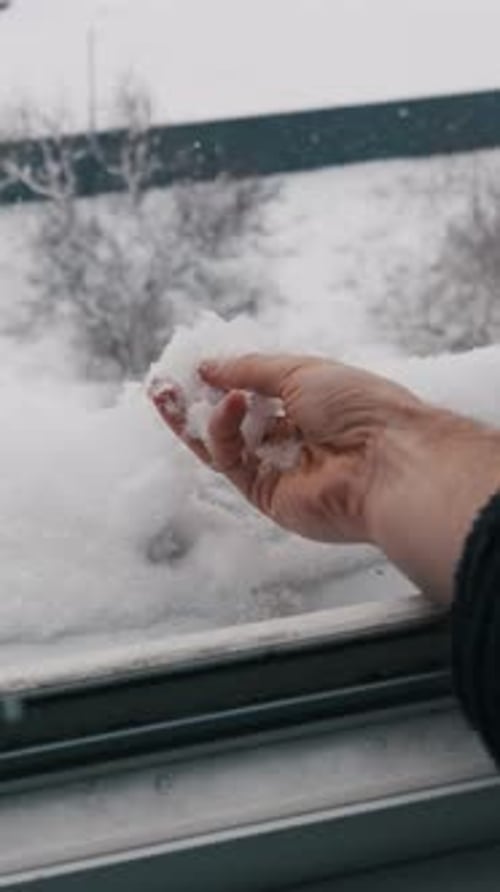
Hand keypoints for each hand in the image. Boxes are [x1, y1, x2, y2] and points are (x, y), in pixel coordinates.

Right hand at [151, 353, 423, 544]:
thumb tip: (209, 365)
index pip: (253, 391)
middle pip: (231, 420)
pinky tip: (225, 405)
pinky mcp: (266, 495)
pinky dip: (221, 433)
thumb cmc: (360, 408)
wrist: (388, 462)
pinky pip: (230, 462)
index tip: (190, 364)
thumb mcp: (301, 370)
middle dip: (195, 400)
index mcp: (308, 404)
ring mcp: (277, 468)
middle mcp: (291, 437)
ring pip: (222, 444)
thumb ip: (249, 370)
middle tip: (161, 383)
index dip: (221, 378)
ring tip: (166, 391)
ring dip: (193, 417)